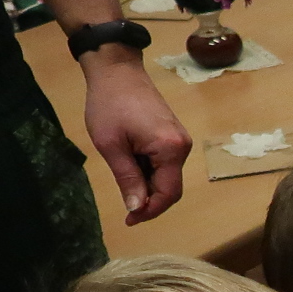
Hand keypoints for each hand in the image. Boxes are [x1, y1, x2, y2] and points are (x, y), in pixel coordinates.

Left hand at [77, 51, 189, 221]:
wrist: (117, 71)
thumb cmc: (109, 105)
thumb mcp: (111, 145)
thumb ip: (127, 178)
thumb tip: (137, 208)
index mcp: (170, 150)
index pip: (168, 193)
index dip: (150, 211)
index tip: (129, 220)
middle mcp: (182, 147)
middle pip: (170, 186)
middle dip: (149, 200)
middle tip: (124, 207)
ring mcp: (179, 140)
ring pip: (167, 176)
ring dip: (147, 185)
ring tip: (123, 179)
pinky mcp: (172, 136)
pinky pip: (164, 163)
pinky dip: (149, 172)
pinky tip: (130, 166)